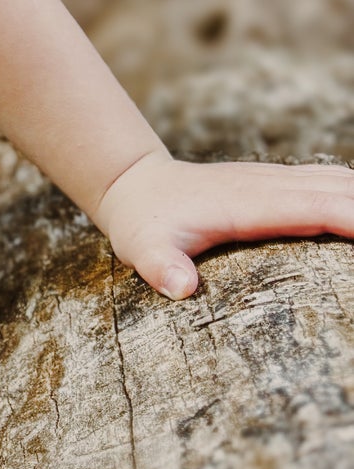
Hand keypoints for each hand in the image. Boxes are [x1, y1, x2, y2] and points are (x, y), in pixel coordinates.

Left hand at [95, 148, 353, 299]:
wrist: (135, 185)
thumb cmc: (143, 224)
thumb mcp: (142, 249)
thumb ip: (160, 267)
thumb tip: (179, 287)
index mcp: (255, 204)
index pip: (325, 208)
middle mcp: (276, 186)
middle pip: (348, 192)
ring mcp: (281, 181)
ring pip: (347, 183)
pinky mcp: (283, 185)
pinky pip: (336, 185)